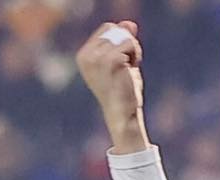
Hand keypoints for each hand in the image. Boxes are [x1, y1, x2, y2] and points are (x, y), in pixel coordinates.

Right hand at [76, 20, 146, 151]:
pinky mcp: (110, 60)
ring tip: (129, 69)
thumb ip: (122, 42)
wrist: (122, 115)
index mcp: (83, 56)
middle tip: (127, 65)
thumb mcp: (121, 62)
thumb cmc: (122, 92)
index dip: (120, 40)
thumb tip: (130, 23)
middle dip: (126, 43)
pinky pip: (130, 43)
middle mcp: (86, 56)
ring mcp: (97, 58)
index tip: (122, 62)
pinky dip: (135, 55)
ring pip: (123, 35)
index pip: (107, 29)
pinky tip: (131, 70)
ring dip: (132, 50)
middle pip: (113, 28)